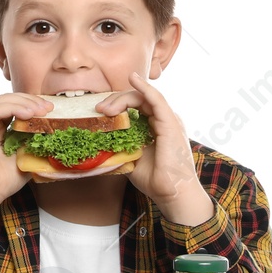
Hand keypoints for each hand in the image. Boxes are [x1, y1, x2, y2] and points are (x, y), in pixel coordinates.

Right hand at [0, 93, 51, 227]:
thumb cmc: (0, 182)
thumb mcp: (24, 159)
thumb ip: (33, 144)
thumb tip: (52, 133)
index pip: (14, 107)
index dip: (33, 105)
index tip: (51, 111)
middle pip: (9, 100)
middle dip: (31, 101)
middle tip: (49, 108)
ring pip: (2, 101)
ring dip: (25, 102)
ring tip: (42, 110)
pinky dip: (14, 108)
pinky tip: (29, 113)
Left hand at [96, 73, 211, 224]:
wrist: (172, 193)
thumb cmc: (155, 180)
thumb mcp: (131, 159)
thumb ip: (121, 147)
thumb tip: (100, 143)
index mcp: (155, 127)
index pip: (134, 107)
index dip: (116, 105)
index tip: (99, 112)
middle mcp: (162, 120)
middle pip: (137, 100)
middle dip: (116, 101)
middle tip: (99, 110)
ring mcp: (168, 120)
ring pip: (143, 97)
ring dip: (122, 98)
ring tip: (106, 107)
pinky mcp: (170, 123)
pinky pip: (157, 100)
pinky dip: (145, 88)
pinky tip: (134, 79)